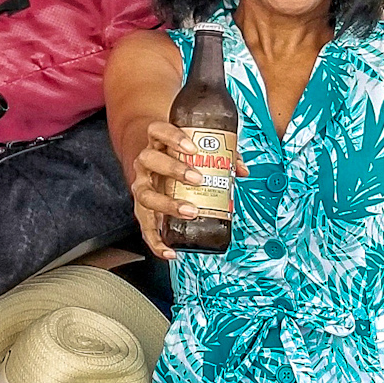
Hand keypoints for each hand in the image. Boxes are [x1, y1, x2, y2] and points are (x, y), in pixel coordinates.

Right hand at [129, 121, 246, 260]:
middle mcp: (145, 163)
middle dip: (173, 169)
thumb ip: (219, 153)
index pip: (157, 131)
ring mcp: (142, 185)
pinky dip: (156, 241)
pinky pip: (145, 227)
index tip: (193, 147)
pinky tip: (170, 251)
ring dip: (167, 203)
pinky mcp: (142, 209)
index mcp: (157, 141)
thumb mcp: (193, 145)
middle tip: (197, 178)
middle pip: (150, 160)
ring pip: (145, 193)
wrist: (152, 159)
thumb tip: (241, 169)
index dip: (173, 137)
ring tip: (191, 211)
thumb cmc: (174, 152)